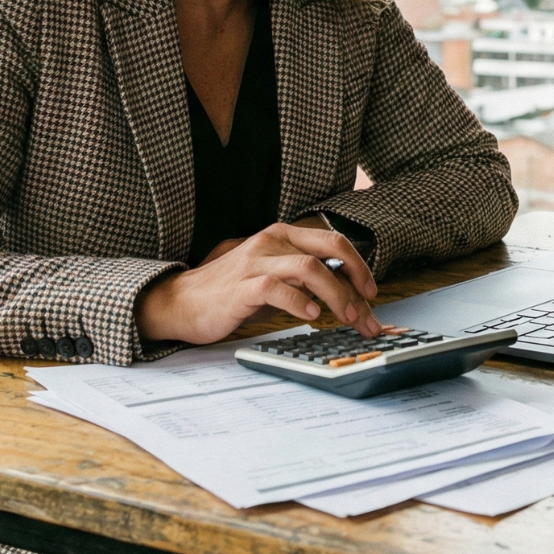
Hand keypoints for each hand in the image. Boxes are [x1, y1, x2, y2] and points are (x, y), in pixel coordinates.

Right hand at [135, 221, 379, 345]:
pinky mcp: (243, 286)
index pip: (331, 241)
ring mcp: (256, 261)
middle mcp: (272, 241)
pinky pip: (279, 289)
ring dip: (337, 295)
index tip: (371, 292)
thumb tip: (344, 293)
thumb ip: (304, 278)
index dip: (358, 265)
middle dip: (357, 277)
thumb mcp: (273, 277)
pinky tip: (312, 316)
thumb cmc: (231, 292)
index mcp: (282, 235)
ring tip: (347, 318)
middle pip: (329, 248)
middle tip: (368, 308)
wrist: (182, 303)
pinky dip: (301, 303)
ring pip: (310, 268)